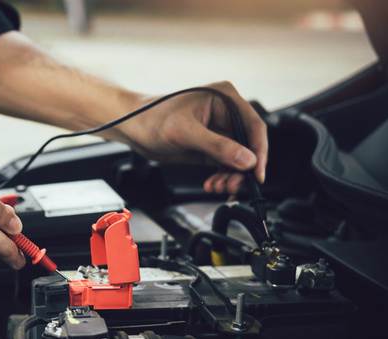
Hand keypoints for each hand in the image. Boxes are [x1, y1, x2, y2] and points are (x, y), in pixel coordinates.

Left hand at [118, 81, 267, 193]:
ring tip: (217, 187)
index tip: (256, 174)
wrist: (132, 127)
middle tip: (233, 186)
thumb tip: (246, 159)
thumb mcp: (185, 133)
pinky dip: (221, 176)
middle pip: (247, 145)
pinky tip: (212, 184)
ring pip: (237, 158)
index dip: (258, 152)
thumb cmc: (152, 118)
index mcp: (225, 98)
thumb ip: (217, 146)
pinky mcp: (209, 145)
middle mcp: (225, 113)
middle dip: (241, 169)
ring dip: (230, 176)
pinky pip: (224, 164)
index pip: (253, 126)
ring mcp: (218, 130)